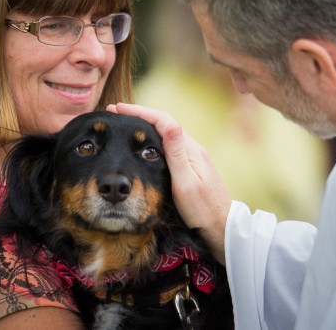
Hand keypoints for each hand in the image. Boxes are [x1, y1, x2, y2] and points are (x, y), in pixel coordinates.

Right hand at [107, 102, 231, 263]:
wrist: (220, 226)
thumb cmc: (202, 209)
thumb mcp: (186, 183)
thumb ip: (177, 155)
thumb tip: (171, 125)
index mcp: (190, 150)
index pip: (163, 121)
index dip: (140, 112)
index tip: (118, 109)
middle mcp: (192, 148)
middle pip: (163, 123)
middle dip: (139, 115)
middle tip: (115, 112)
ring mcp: (192, 157)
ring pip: (166, 132)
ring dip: (145, 124)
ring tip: (124, 123)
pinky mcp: (190, 165)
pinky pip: (168, 144)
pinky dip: (152, 138)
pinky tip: (142, 144)